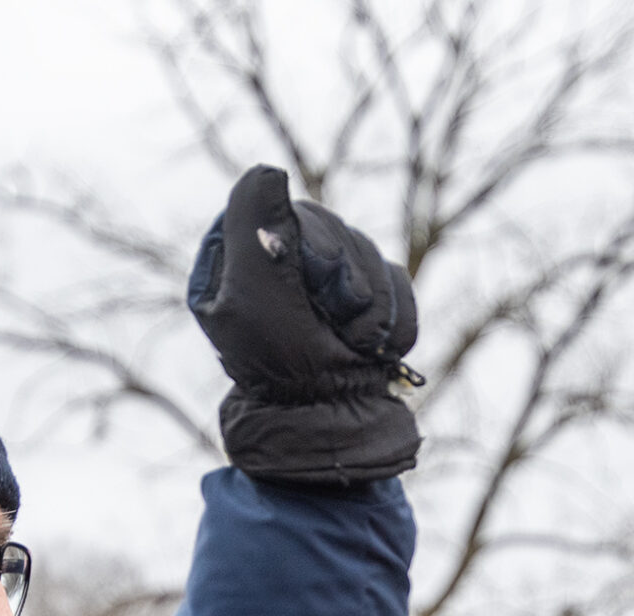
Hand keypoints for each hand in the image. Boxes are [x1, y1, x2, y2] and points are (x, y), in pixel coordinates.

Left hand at [186, 165, 420, 484]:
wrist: (335, 427)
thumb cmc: (286, 367)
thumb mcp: (253, 291)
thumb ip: (253, 220)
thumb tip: (267, 170)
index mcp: (238, 267)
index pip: (284, 212)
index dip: (310, 244)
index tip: (308, 278)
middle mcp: (278, 274)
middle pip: (332, 231)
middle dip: (345, 277)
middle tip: (337, 320)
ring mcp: (324, 292)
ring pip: (368, 254)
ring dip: (369, 302)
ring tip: (356, 343)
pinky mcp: (364, 309)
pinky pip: (396, 280)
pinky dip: (393, 315)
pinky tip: (377, 348)